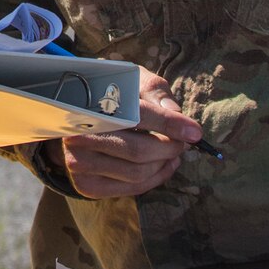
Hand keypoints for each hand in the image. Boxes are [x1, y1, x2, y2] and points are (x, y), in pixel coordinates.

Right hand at [54, 70, 198, 198]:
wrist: (75, 119)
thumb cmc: (110, 95)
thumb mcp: (129, 81)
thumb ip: (154, 91)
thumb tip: (176, 113)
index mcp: (86, 105)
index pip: (135, 117)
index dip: (168, 124)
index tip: (194, 132)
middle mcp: (77, 138)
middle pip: (137, 151)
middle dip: (169, 148)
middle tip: (184, 142)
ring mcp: (79, 165)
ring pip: (137, 173)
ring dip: (164, 164)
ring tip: (174, 152)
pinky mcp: (86, 185)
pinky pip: (132, 188)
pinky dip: (156, 178)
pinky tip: (164, 165)